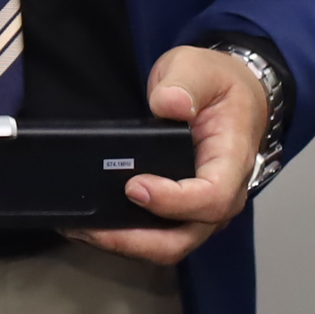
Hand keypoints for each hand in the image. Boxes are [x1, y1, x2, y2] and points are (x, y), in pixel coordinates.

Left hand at [67, 45, 267, 264]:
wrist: (231, 94)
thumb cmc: (217, 83)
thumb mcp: (199, 69)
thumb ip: (185, 84)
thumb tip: (170, 105)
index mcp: (232, 162)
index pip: (211, 198)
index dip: (172, 201)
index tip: (134, 187)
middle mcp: (223, 196)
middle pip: (185, 237)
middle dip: (136, 241)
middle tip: (90, 228)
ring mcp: (202, 208)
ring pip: (169, 244)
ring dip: (126, 244)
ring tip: (83, 230)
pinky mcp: (183, 210)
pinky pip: (158, 234)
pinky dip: (127, 236)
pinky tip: (95, 225)